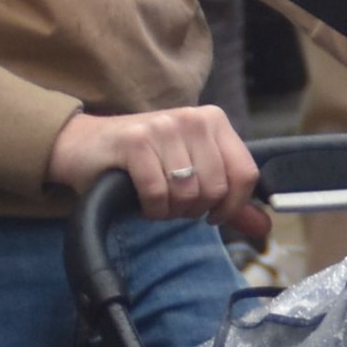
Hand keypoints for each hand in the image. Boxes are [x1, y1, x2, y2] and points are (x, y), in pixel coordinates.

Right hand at [45, 103, 266, 237]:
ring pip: (187, 193)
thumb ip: (229, 200)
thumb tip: (263, 229)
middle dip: (194, 209)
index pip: (245, 173)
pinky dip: (151, 208)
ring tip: (158, 201)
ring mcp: (162, 126)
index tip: (212, 215)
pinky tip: (142, 202)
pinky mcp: (135, 141)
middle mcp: (191, 117)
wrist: (84, 146)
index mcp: (213, 120)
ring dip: (170, 210)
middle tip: (174, 205)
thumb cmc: (142, 161)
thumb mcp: (192, 173)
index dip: (231, 205)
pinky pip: (158, 193)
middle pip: (216, 188)